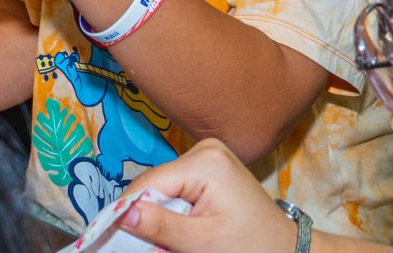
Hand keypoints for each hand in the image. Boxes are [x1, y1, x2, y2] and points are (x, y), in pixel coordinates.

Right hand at [119, 139, 298, 252]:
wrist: (284, 248)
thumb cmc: (251, 246)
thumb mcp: (202, 242)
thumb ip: (161, 226)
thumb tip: (120, 213)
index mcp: (206, 161)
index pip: (150, 182)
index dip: (127, 209)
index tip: (109, 234)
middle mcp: (205, 149)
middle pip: (156, 183)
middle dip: (148, 214)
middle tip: (146, 242)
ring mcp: (208, 155)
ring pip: (164, 187)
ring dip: (160, 213)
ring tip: (171, 238)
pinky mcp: (209, 167)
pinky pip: (177, 187)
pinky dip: (173, 210)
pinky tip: (182, 227)